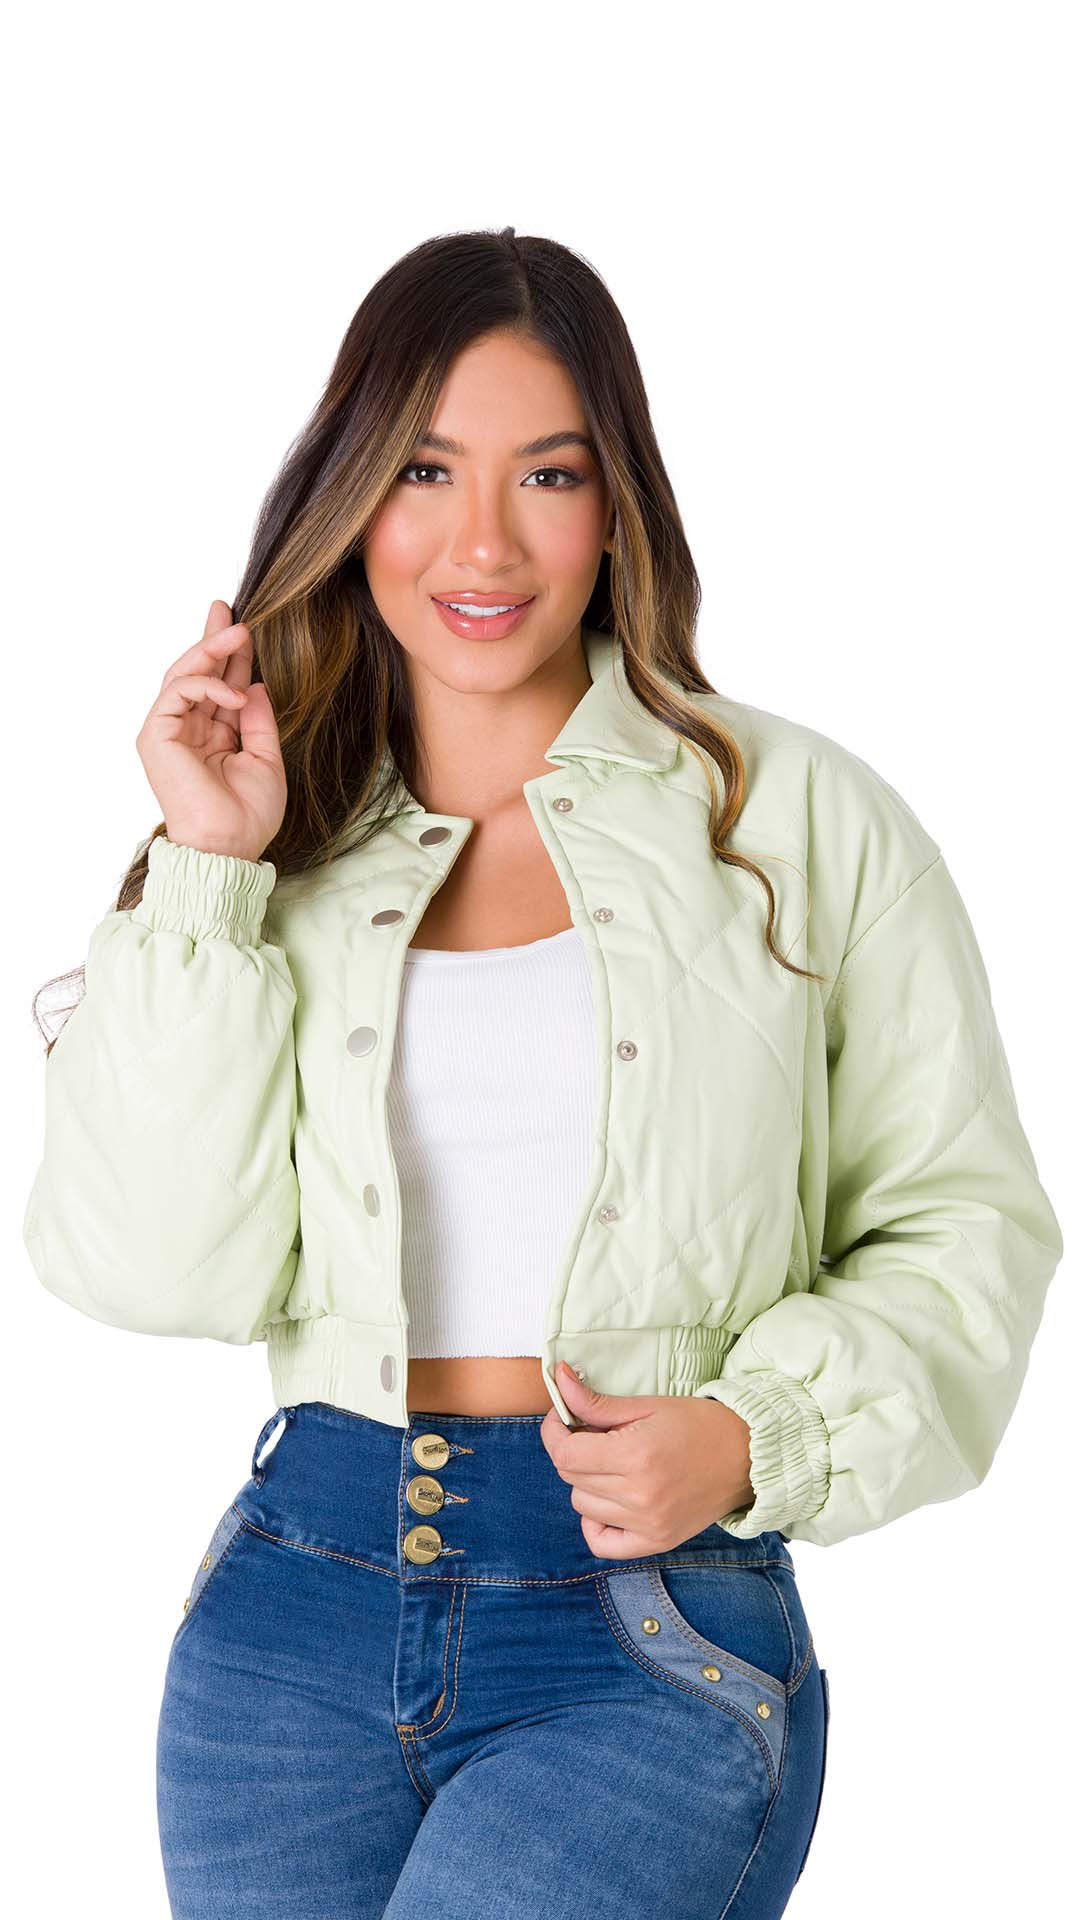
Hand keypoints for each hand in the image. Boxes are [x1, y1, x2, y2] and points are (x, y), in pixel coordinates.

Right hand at [135, 599, 287, 861]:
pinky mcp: (156, 736)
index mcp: (211, 736)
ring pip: (182, 675)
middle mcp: (186, 730)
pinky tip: (235, 691)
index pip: (219, 686)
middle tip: (228, 608)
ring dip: (211, 650)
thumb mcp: (266, 756)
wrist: (231, 845)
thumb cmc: (249, 813)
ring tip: (239, 633)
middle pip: (196, 672)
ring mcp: (168, 732)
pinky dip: (206, 684)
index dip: (230, 655)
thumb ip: (258, 719)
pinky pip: (178, 692)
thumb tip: (256, 684)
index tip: (242, 625)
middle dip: (212, 639)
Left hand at [539, 1362, 755, 1559]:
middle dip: (572, 1451)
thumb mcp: (647, 1405)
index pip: (565, 1453)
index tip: (563, 1418)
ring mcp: (647, 1523)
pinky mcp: (656, 1541)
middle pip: (571, 1477)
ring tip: (612, 1462)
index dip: (554, 1432)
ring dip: (587, 1481)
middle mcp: (638, 1495)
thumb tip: (559, 1378)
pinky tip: (610, 1501)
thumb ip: (596, 1402)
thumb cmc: (698, 1423)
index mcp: (634, 1455)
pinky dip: (596, 1523)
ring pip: (583, 1504)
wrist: (746, 1456)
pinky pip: (603, 1543)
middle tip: (594, 1435)